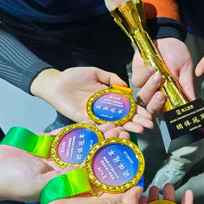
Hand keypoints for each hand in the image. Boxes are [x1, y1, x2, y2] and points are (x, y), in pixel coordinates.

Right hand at [0, 126, 129, 200]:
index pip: (94, 175)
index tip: (127, 154)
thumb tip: (86, 173)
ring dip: (96, 136)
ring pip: (82, 145)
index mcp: (67, 185)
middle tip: (122, 134)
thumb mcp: (45, 185)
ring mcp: (55, 157)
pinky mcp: (46, 144)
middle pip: (91, 157)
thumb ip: (67, 179)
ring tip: (112, 125)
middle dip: (107, 146)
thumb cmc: (15, 185)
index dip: (111, 165)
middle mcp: (64, 172)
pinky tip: (93, 122)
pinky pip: (65, 135)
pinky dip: (79, 129)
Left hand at [30, 67, 152, 132]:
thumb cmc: (73, 76)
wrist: (55, 83)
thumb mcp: (95, 72)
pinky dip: (107, 129)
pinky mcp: (84, 120)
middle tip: (148, 126)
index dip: (138, 111)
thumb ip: (110, 77)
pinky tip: (119, 132)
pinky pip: (97, 126)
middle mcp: (103, 109)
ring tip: (138, 131)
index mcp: (108, 97)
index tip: (148, 115)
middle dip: (136, 121)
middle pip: (123, 117)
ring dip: (126, 128)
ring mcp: (94, 116)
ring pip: (113, 124)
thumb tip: (125, 85)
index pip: (126, 106)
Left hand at [132, 38, 195, 115]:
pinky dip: (144, 76)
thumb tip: (193, 102)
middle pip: (150, 109)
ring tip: (159, 76)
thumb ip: (187, 86)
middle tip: (161, 95)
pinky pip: (137, 82)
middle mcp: (155, 92)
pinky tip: (152, 68)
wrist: (166, 36)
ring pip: (142, 97)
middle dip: (154, 105)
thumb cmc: (177, 53)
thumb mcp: (186, 70)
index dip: (165, 111)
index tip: (171, 108)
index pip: (163, 110)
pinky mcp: (137, 74)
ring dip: (150, 89)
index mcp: (168, 95)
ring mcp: (145, 84)